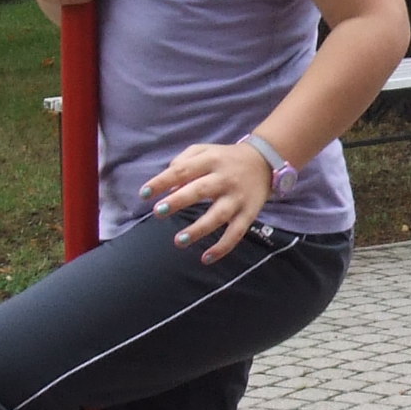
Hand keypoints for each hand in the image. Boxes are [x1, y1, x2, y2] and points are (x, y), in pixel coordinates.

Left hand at [143, 140, 270, 259]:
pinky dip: (222, 247)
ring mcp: (237, 198)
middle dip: (178, 202)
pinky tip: (206, 258)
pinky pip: (236, 233)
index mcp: (210, 161)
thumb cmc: (225, 158)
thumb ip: (183, 163)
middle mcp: (224, 179)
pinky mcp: (249, 214)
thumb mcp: (204, 151)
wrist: (266, 161)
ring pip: (218, 216)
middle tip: (158, 212)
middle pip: (200, 190)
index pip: (182, 170)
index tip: (144, 194)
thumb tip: (168, 188)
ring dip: (199, 229)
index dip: (162, 181)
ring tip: (179, 241)